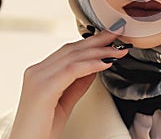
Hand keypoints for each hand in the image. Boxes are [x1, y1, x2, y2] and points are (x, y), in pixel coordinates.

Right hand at [9, 27, 127, 138]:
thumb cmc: (42, 129)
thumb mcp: (65, 100)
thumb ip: (78, 82)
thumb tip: (95, 66)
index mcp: (40, 72)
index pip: (69, 50)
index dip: (91, 42)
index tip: (109, 38)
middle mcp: (37, 71)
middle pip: (72, 48)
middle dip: (98, 41)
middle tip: (116, 35)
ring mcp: (38, 77)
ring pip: (74, 56)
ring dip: (99, 52)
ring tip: (117, 50)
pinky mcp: (43, 88)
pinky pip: (72, 70)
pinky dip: (91, 64)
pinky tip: (106, 63)